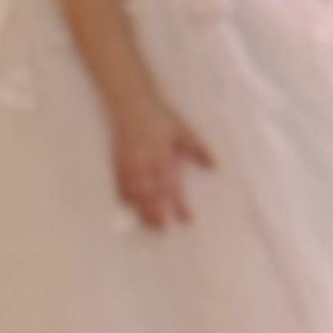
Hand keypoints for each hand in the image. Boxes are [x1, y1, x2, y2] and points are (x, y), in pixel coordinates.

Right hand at [109, 96, 214, 229]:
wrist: (132, 102)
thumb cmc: (161, 117)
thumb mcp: (184, 131)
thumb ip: (198, 149)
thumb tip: (214, 165)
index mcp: (163, 156)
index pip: (172, 187)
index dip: (179, 205)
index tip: (187, 219)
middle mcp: (145, 162)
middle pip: (151, 195)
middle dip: (156, 213)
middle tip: (163, 229)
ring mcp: (130, 163)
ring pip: (134, 192)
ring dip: (140, 210)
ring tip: (147, 224)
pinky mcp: (118, 160)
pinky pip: (120, 183)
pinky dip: (124, 197)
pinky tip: (127, 207)